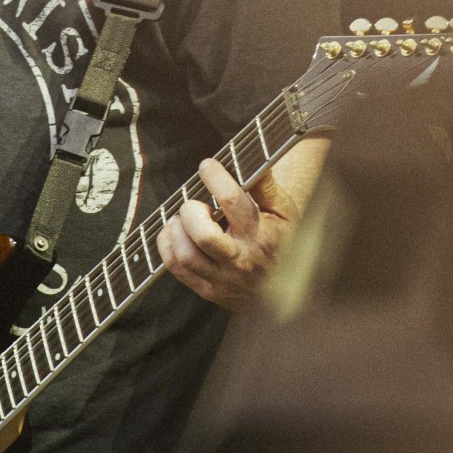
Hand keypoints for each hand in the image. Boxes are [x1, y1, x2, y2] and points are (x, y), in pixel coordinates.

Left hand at [157, 154, 309, 311]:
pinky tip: (176, 233)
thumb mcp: (284, 214)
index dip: (215, 177)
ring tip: (184, 219)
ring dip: (176, 229)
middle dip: (191, 211)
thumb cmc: (283, 245)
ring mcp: (222, 279)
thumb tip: (253, 159)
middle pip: (204, 235)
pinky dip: (167, 245)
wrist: (285, 292)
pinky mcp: (207, 290)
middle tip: (196, 204)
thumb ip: (266, 187)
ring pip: (185, 255)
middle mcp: (241, 260)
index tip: (207, 166)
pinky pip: (175, 268)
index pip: (232, 201)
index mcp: (261, 236)